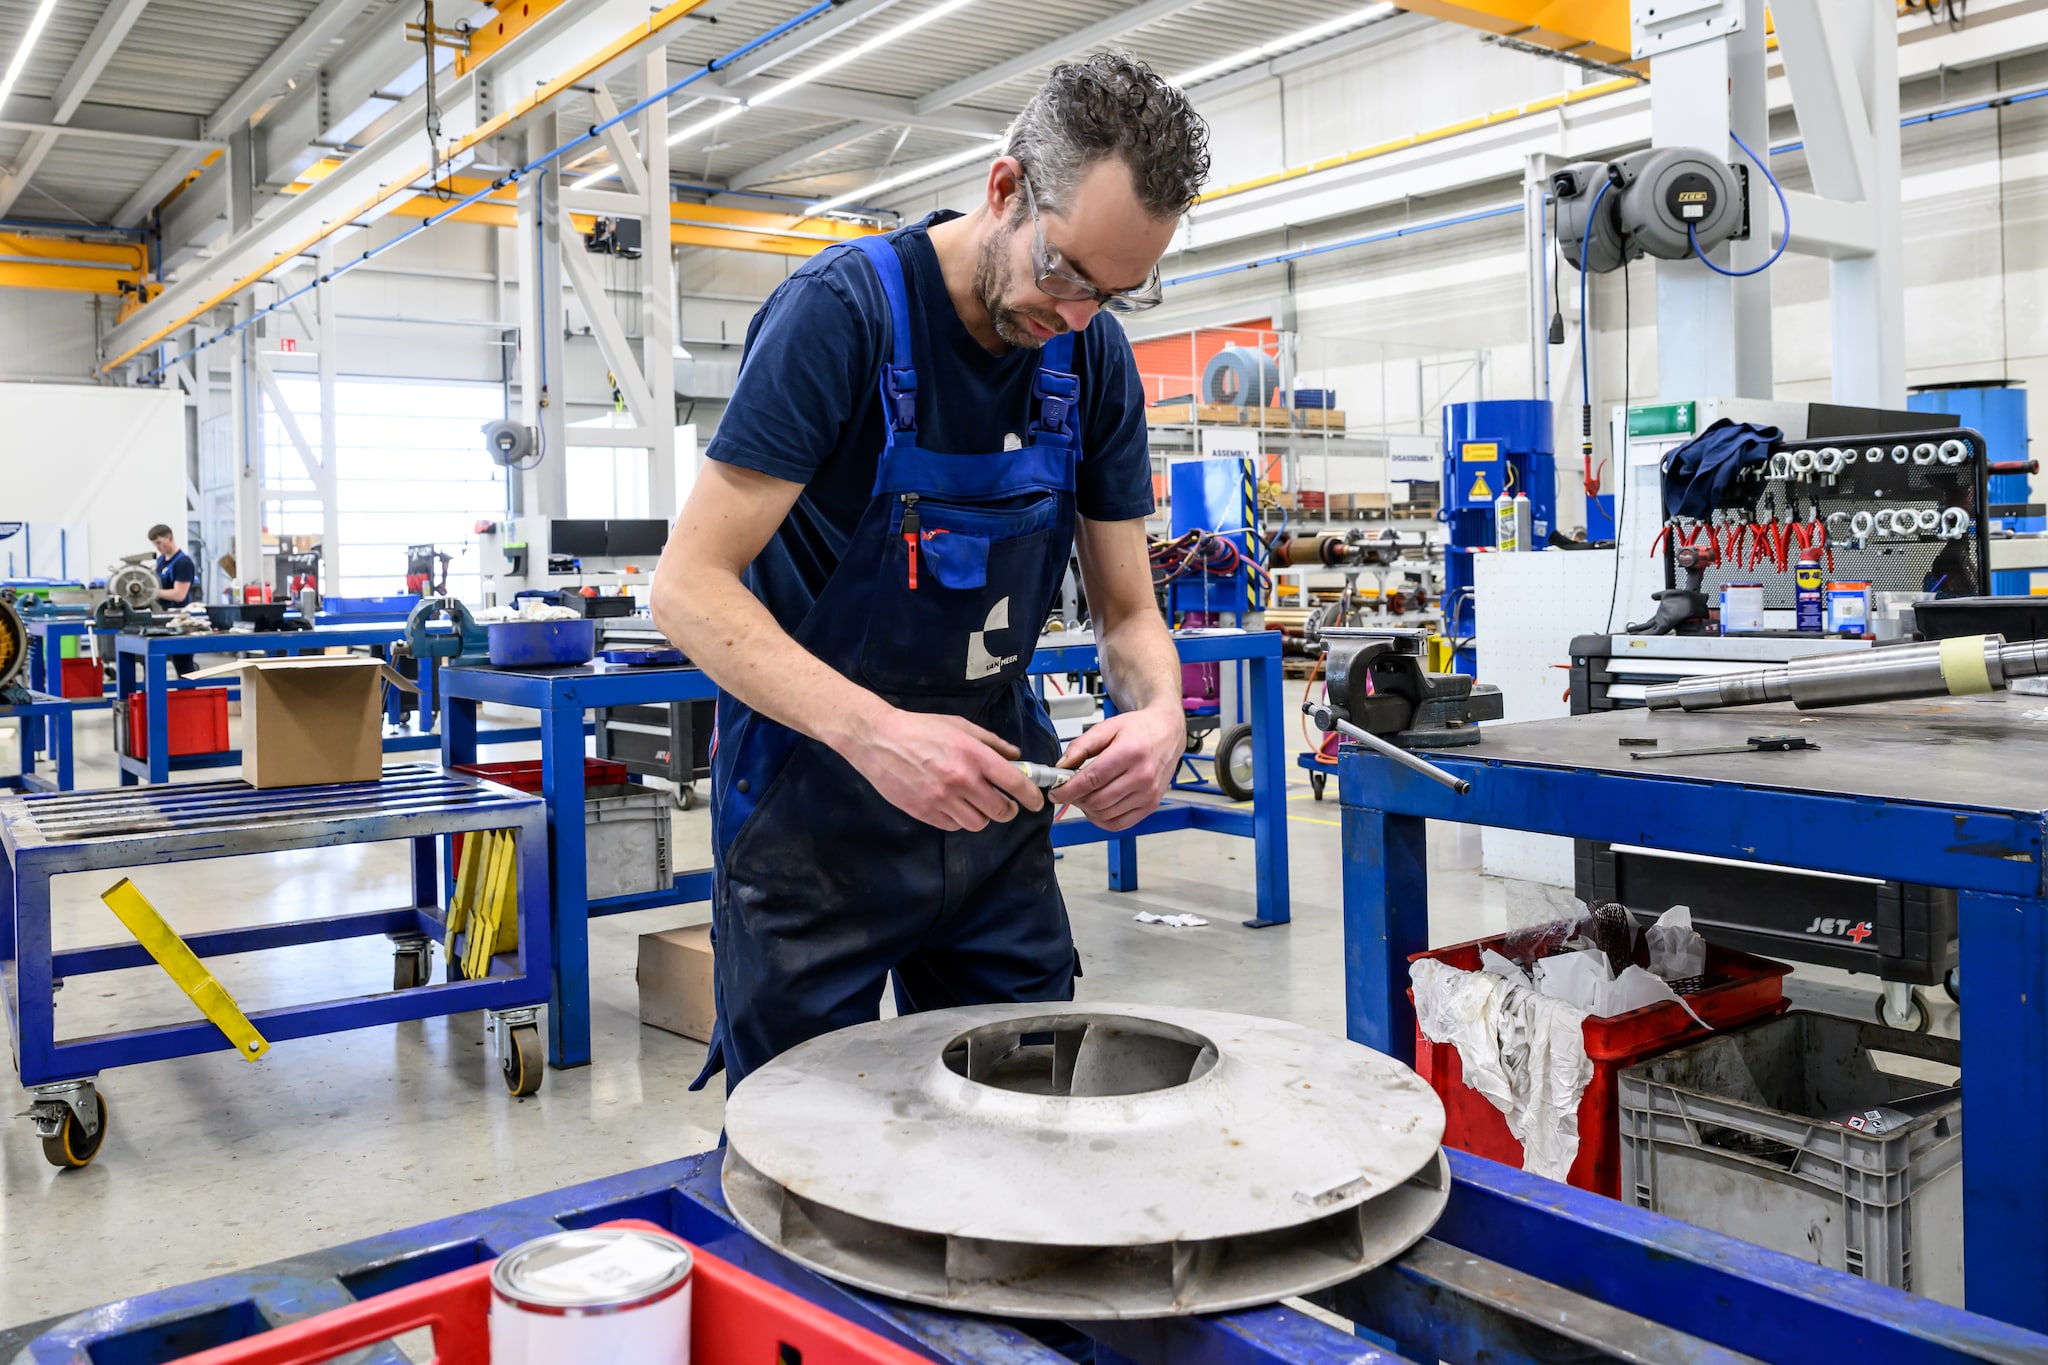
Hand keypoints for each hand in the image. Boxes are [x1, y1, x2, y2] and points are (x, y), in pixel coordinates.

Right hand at [841, 708, 1043, 831]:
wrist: (878, 739)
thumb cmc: (919, 728)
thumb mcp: (960, 726)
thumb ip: (992, 743)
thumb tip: (1015, 757)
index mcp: (973, 755)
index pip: (1015, 784)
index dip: (1031, 796)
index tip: (1035, 801)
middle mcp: (961, 780)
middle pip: (1001, 811)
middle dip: (1007, 809)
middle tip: (1004, 803)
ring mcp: (942, 799)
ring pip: (978, 823)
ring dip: (982, 816)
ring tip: (975, 802)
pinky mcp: (925, 812)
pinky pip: (954, 826)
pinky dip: (959, 819)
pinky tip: (953, 804)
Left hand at [1054, 704, 1183, 830]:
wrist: (1167, 733)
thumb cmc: (1140, 729)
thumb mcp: (1106, 728)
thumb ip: (1080, 746)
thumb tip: (1061, 767)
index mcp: (1130, 752)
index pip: (1091, 780)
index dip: (1068, 790)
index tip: (1056, 792)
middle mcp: (1142, 776)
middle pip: (1097, 800)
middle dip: (1076, 799)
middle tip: (1068, 792)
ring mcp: (1148, 794)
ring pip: (1106, 814)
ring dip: (1088, 809)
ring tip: (1084, 796)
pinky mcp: (1150, 805)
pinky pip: (1120, 824)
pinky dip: (1102, 820)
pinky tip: (1097, 808)